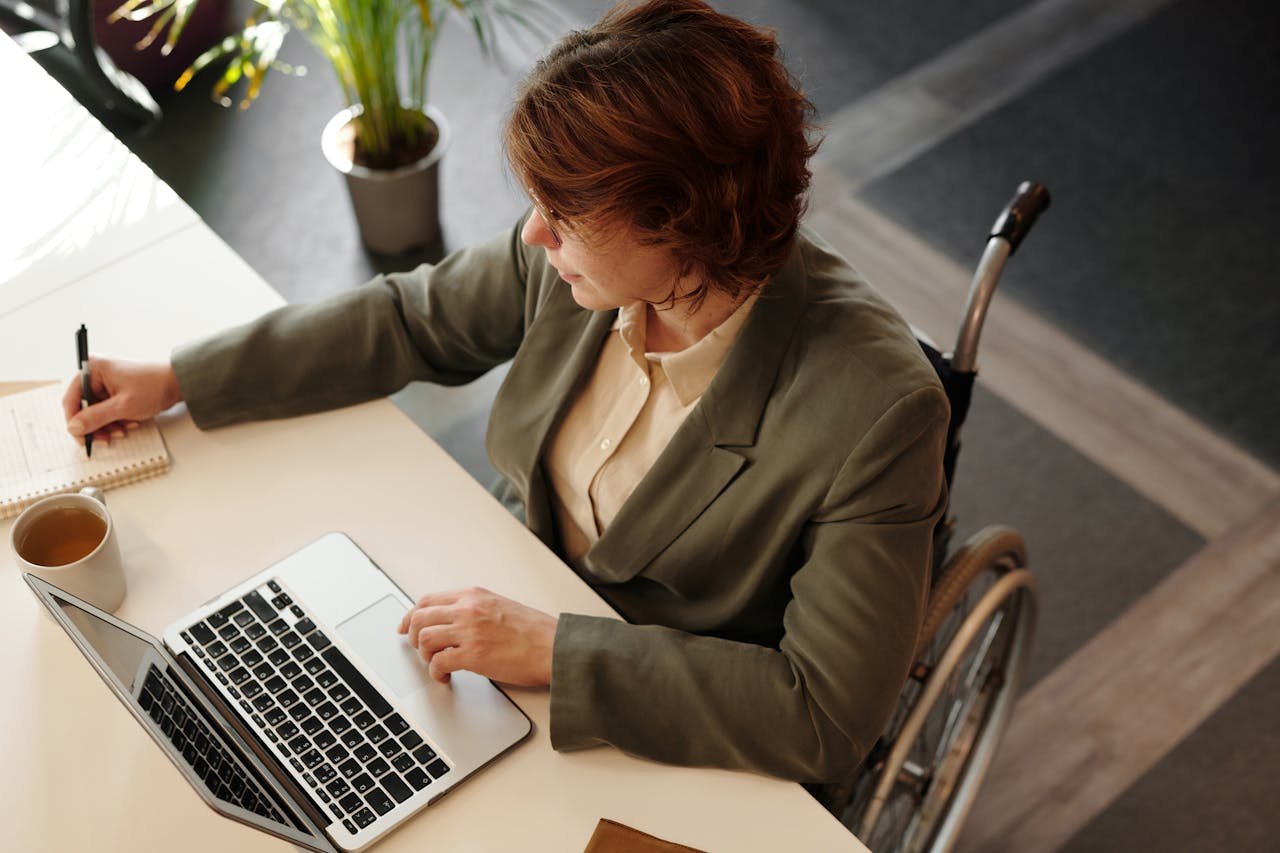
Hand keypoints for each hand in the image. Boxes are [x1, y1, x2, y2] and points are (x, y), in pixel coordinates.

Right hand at [63, 358, 182, 443]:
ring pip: (97, 411)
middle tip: (106, 439)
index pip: (71, 399)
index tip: (81, 438)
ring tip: (123, 430)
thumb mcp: (123, 406)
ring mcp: (107, 382)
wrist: (179, 383)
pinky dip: (116, 420)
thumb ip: (96, 417)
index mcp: (93, 369)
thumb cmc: (154, 387)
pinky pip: (108, 409)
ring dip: (108, 425)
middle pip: (84, 407)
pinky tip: (129, 424)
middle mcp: (97, 373)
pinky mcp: (117, 390)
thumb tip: (73, 428)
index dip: (74, 421)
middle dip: (96, 425)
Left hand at [398, 587, 556, 686]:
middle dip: (414, 637)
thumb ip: (475, 609)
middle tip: (419, 651)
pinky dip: (435, 672)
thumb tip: (452, 622)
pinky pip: (438, 662)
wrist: (555, 646)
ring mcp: (469, 631)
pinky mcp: (473, 655)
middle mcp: (468, 608)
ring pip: (425, 639)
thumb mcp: (500, 606)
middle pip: (420, 618)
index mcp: (474, 595)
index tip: (406, 627)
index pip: (427, 600)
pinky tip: (445, 677)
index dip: (411, 616)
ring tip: (436, 664)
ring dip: (425, 656)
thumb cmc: (535, 632)